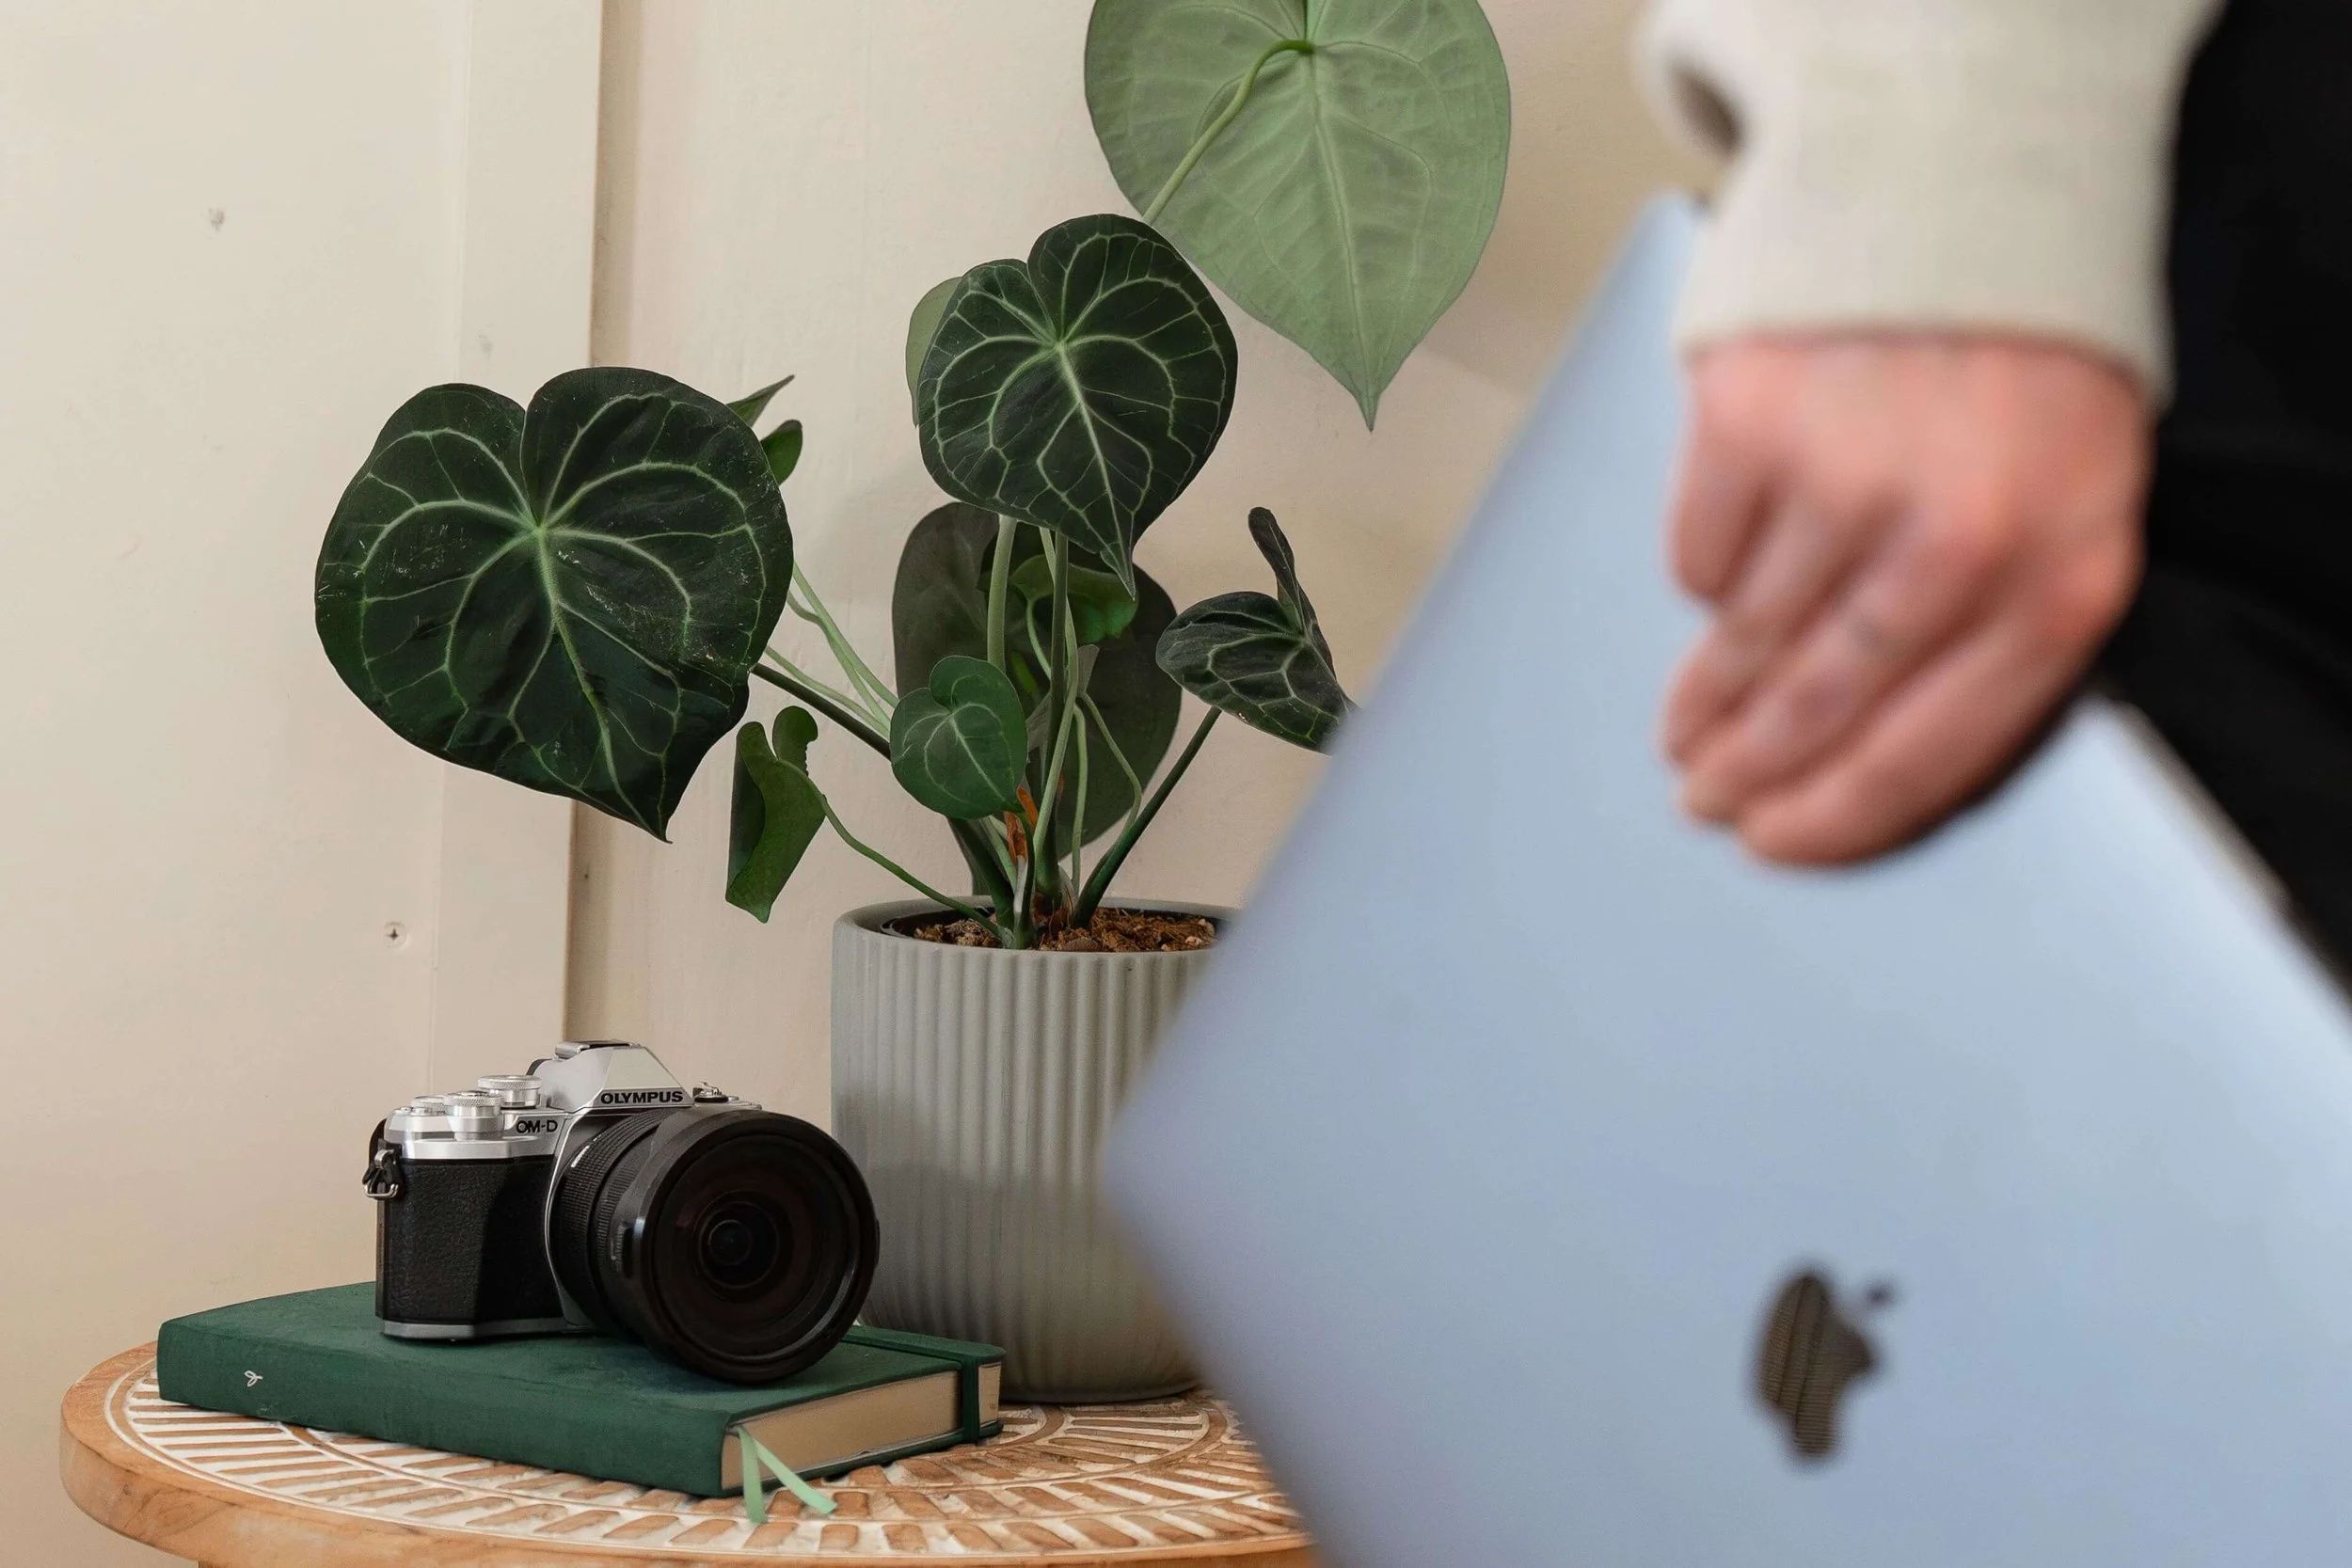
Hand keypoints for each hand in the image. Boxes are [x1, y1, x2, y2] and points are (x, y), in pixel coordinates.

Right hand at [1661, 334, 2149, 862]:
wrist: (1960, 191)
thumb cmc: (2018, 374)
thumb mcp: (2068, 509)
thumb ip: (1998, 633)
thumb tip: (1857, 758)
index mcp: (2061, 576)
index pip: (1928, 752)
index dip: (1835, 818)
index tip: (1773, 842)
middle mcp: (1958, 536)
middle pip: (1822, 707)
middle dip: (1751, 771)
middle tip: (1705, 799)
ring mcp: (1847, 476)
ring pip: (1748, 644)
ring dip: (1704, 702)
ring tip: (1685, 729)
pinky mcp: (1751, 423)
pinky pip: (1698, 559)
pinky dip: (1703, 578)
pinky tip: (1720, 578)